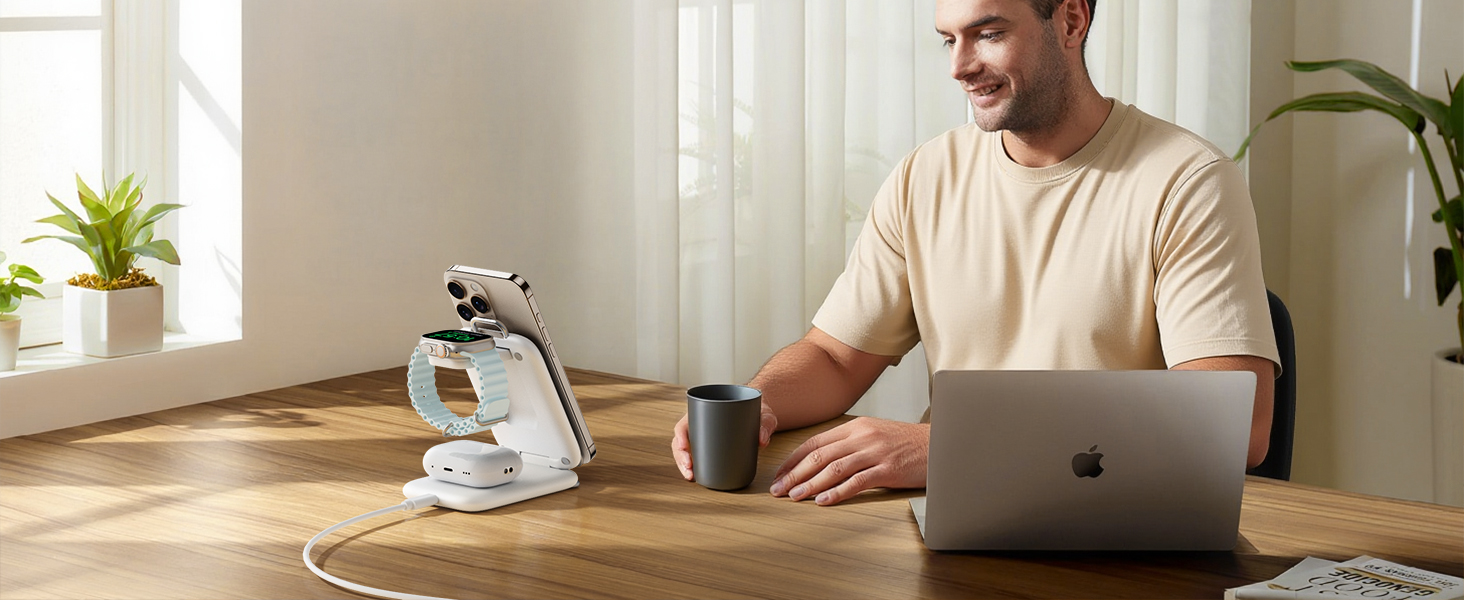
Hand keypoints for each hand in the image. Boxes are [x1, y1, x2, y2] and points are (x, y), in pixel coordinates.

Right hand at [671, 401, 778, 480]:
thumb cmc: (758, 410)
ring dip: (684, 464)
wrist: (761, 413)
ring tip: (690, 476)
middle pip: (681, 439)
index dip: (680, 434)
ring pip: (686, 450)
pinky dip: (693, 466)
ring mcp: (704, 435)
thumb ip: (764, 424)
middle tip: (689, 469)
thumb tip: (762, 440)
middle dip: (681, 456)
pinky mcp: (710, 446)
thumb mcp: (763, 415)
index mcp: (706, 410)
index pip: (686, 421)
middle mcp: (701, 423)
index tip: (682, 446)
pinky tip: (694, 476)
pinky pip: (696, 455)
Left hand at [768, 417, 927, 505]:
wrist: (940, 443)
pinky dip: (837, 492)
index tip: (780, 474)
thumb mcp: (875, 434)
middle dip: (794, 474)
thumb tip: (821, 460)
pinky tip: (823, 501)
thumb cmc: (907, 443)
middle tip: (778, 489)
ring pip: (834, 468)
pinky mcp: (887, 469)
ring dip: (810, 484)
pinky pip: (857, 482)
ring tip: (795, 497)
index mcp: (855, 427)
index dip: (794, 459)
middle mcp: (862, 437)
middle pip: (819, 455)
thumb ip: (850, 443)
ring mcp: (874, 452)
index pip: (815, 442)